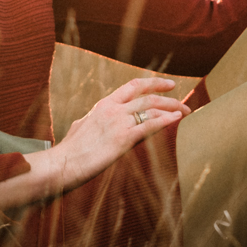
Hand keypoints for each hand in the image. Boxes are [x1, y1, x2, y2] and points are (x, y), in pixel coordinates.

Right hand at [0, 77, 188, 212]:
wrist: (61, 163)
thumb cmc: (69, 151)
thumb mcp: (80, 127)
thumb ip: (91, 121)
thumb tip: (90, 120)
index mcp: (103, 105)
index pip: (132, 86)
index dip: (153, 82)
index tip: (169, 84)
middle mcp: (112, 109)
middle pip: (147, 97)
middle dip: (169, 99)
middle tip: (184, 103)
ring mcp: (118, 123)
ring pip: (151, 109)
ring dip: (172, 109)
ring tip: (185, 112)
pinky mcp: (122, 139)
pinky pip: (149, 126)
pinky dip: (165, 121)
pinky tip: (176, 120)